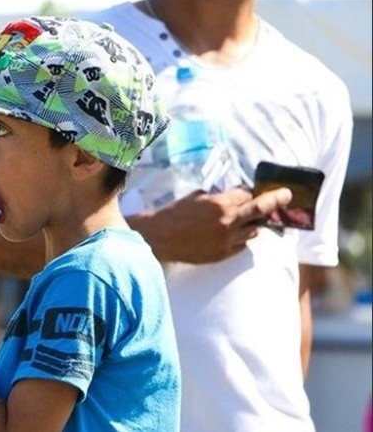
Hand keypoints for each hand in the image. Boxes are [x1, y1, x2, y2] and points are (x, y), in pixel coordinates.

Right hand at [131, 187, 291, 262]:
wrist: (159, 238)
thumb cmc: (174, 214)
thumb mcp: (196, 197)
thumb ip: (218, 197)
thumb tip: (235, 195)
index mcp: (220, 204)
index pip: (248, 195)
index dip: (253, 192)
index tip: (264, 190)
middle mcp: (227, 222)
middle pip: (260, 211)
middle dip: (275, 202)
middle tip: (286, 196)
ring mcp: (226, 241)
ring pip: (253, 232)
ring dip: (253, 225)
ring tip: (249, 221)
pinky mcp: (222, 255)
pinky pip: (241, 246)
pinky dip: (240, 239)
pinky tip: (232, 235)